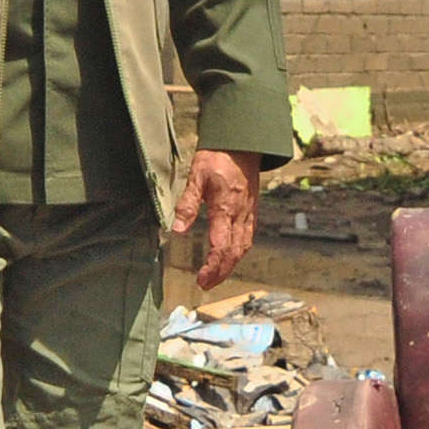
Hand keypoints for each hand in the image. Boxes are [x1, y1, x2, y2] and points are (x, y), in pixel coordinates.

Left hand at [179, 151, 262, 290]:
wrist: (242, 144)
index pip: (220, 246)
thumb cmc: (217, 158)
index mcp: (225, 208)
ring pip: (243, 247)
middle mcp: (240, 215)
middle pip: (234, 253)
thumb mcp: (196, 176)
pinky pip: (248, 237)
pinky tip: (231, 256)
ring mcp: (248, 214)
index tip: (201, 279)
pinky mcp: (251, 211)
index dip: (212, 266)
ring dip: (231, 265)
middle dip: (221, 272)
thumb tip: (177, 230)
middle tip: (207, 285)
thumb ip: (187, 204)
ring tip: (217, 276)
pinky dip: (239, 252)